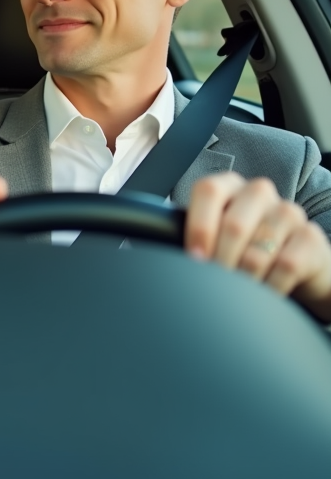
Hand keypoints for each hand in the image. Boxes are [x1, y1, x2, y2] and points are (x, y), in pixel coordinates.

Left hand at [186, 172, 330, 321]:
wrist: (296, 262)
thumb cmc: (244, 248)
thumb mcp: (217, 237)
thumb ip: (196, 238)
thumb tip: (168, 259)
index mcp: (228, 186)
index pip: (208, 191)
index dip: (198, 226)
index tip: (194, 258)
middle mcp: (258, 192)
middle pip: (233, 226)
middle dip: (220, 262)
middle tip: (214, 284)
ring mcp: (288, 211)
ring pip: (257, 252)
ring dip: (243, 280)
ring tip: (237, 293)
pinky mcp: (310, 236)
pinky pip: (285, 267)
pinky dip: (269, 287)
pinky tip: (264, 292)